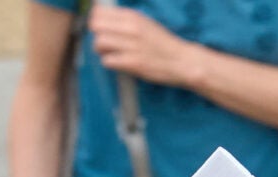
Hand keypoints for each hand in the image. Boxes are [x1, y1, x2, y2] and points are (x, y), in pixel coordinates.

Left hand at [88, 6, 203, 89]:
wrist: (182, 61)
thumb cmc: (162, 43)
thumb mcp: (144, 23)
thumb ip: (124, 20)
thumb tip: (100, 16)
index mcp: (133, 16)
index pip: (99, 12)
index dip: (96, 21)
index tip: (103, 29)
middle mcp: (131, 28)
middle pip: (96, 26)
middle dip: (97, 35)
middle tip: (106, 43)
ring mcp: (131, 45)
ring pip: (99, 43)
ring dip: (102, 50)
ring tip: (112, 53)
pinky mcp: (133, 63)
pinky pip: (107, 60)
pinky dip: (110, 62)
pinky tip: (119, 62)